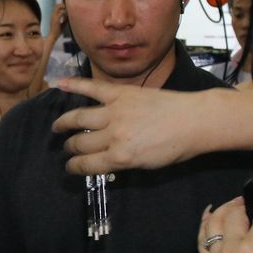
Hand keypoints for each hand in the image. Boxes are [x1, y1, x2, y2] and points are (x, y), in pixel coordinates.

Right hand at [52, 77, 199, 174]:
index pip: (86, 165)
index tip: (70, 167)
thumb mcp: (147, 165)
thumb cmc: (176, 147)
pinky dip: (74, 85)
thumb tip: (104, 162)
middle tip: (68, 148)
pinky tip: (59, 85)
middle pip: (80, 143)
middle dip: (70, 148)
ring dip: (64, 123)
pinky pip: (92, 89)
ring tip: (58, 126)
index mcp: (120, 157)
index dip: (74, 167)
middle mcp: (113, 135)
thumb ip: (122, 162)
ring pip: (79, 118)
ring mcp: (115, 112)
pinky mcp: (120, 94)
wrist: (194, 120)